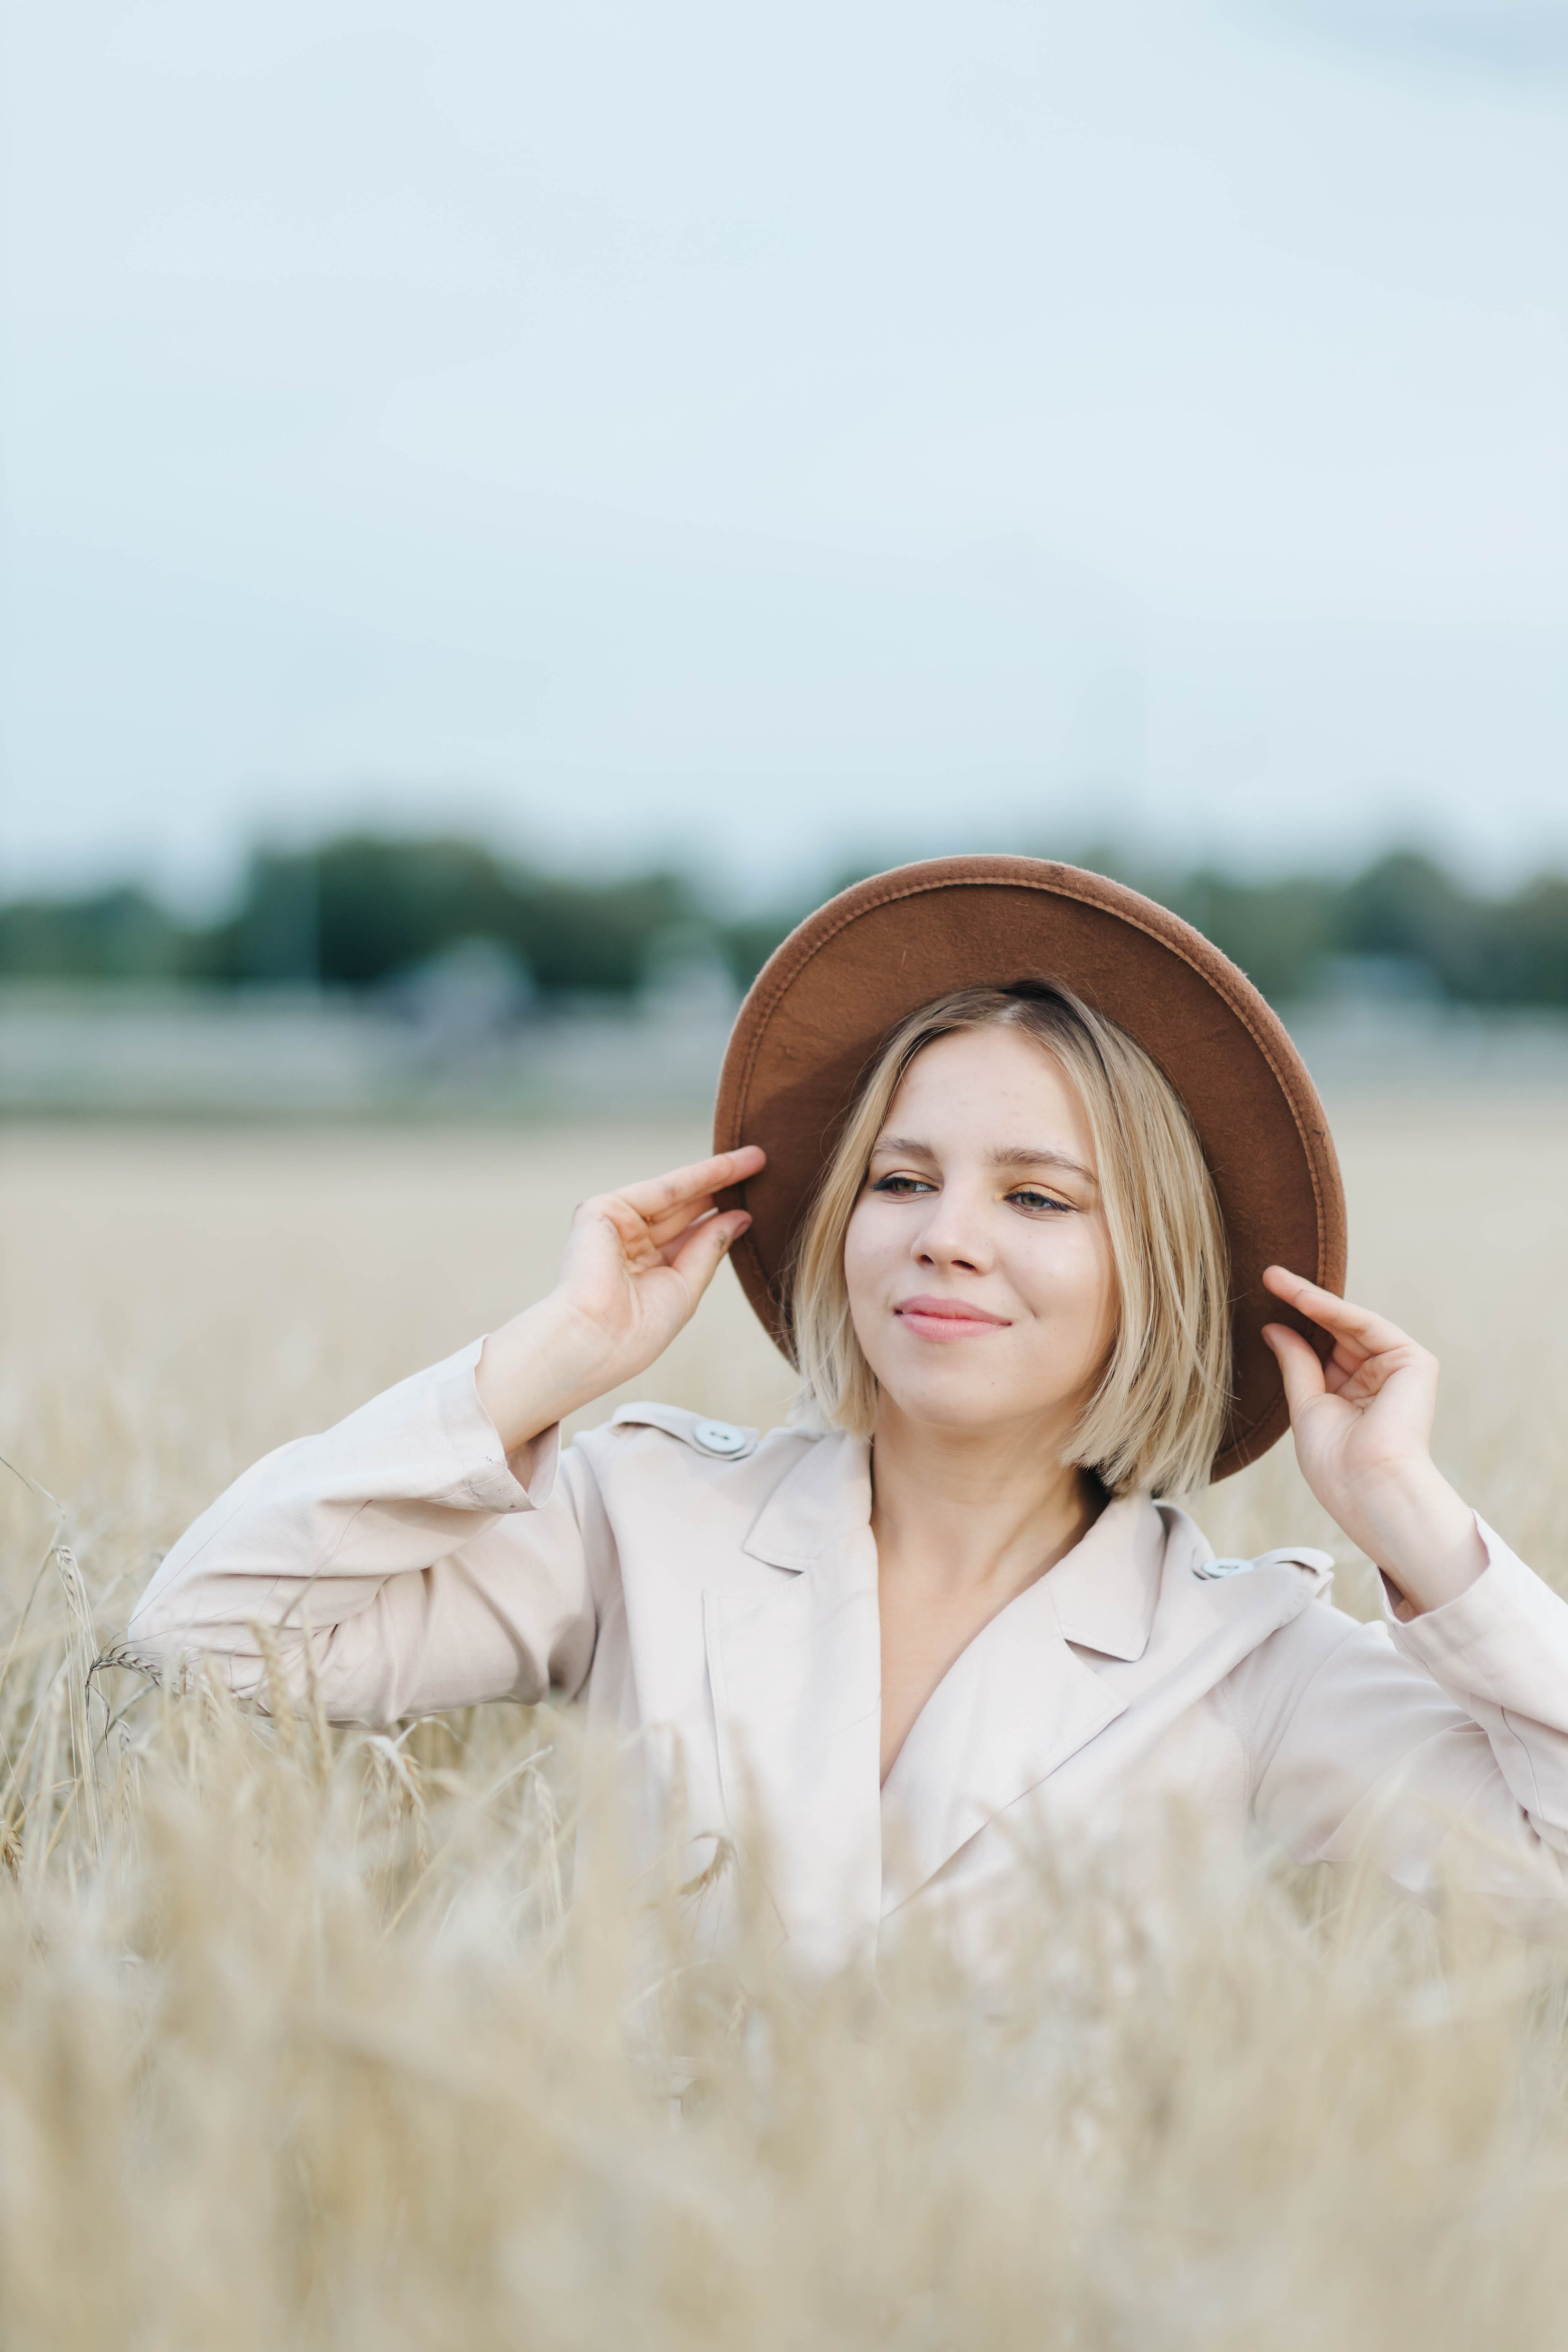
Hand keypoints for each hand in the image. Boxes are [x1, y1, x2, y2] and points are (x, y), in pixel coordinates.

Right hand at [476, 1146, 764, 1453]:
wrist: (597, 1342)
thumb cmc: (637, 1332)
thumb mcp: (685, 1287)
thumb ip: (708, 1248)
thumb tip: (741, 1216)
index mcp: (642, 1270)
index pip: (688, 1237)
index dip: (719, 1221)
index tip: (753, 1208)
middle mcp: (628, 1243)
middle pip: (684, 1210)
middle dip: (721, 1190)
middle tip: (763, 1168)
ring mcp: (615, 1224)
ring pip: (676, 1194)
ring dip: (716, 1175)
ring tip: (758, 1158)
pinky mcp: (604, 1209)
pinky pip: (662, 1189)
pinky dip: (697, 1177)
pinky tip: (731, 1166)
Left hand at [1261, 1268, 1484, 1615]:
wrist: (1368, 1488)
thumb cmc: (1336, 1463)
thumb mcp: (1305, 1406)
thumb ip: (1296, 1364)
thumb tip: (1274, 1328)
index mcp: (1354, 1394)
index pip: (1322, 1348)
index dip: (1294, 1324)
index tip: (1261, 1300)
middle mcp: (1378, 1378)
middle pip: (1335, 1331)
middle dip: (1300, 1303)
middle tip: (1267, 1275)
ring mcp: (1398, 1368)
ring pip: (1348, 1323)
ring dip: (1312, 1299)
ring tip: (1275, 1279)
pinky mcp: (1414, 1362)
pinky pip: (1367, 1326)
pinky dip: (1335, 1311)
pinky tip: (1303, 1298)